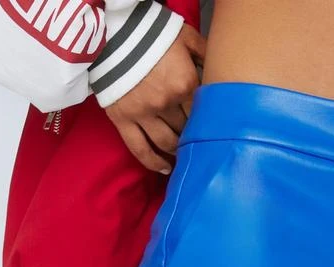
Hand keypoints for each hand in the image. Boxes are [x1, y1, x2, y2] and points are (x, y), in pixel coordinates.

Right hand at [105, 25, 204, 174]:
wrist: (112, 31)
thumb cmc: (151, 32)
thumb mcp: (185, 35)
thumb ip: (205, 53)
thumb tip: (221, 68)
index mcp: (185, 83)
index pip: (203, 113)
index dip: (208, 122)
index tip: (210, 128)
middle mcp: (166, 103)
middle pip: (187, 129)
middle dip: (192, 136)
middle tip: (197, 142)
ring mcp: (144, 114)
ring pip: (167, 143)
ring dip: (178, 151)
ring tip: (183, 154)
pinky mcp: (123, 120)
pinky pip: (140, 150)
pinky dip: (154, 163)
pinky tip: (165, 169)